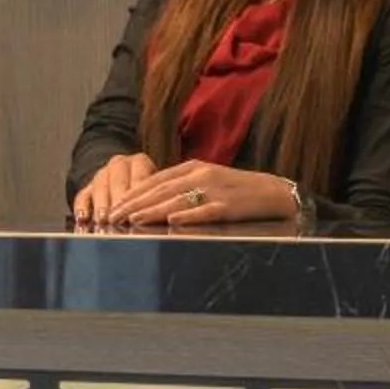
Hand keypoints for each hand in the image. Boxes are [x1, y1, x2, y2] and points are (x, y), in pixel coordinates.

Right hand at [72, 151, 155, 223]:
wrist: (126, 178)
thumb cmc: (150, 191)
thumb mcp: (158, 190)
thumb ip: (159, 201)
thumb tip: (164, 217)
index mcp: (140, 162)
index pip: (140, 178)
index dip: (139, 196)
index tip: (139, 212)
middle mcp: (119, 164)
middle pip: (118, 182)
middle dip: (118, 201)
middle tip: (120, 217)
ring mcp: (102, 175)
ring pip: (100, 188)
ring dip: (101, 205)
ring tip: (103, 220)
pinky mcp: (88, 187)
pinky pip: (82, 196)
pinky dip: (81, 207)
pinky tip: (82, 218)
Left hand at [103, 160, 301, 227]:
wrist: (275, 191)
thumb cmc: (238, 189)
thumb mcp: (207, 180)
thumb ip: (182, 185)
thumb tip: (152, 199)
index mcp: (193, 167)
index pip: (156, 179)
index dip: (133, 192)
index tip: (114, 204)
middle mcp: (201, 175)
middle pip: (161, 190)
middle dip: (134, 204)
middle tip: (114, 216)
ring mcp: (216, 191)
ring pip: (177, 200)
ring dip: (152, 211)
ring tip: (132, 220)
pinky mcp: (230, 206)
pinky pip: (205, 211)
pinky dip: (188, 216)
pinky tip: (172, 221)